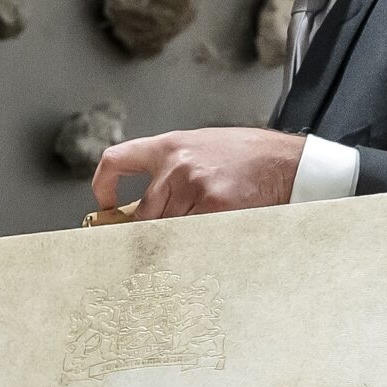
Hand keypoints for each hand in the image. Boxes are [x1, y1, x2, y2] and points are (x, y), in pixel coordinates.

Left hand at [92, 128, 307, 219]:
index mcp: (170, 146)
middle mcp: (175, 165)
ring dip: (180, 234)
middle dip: (154, 229)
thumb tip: (150, 202)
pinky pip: (190, 235)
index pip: (117, 159)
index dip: (103, 185)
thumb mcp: (201, 147)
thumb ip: (172, 168)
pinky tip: (214, 230)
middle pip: (144, 213)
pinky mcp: (211, 206)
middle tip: (165, 236)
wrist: (283, 162)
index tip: (106, 204)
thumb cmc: (247, 155)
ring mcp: (192, 186)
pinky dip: (197, 240)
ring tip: (204, 225)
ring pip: (167, 228)